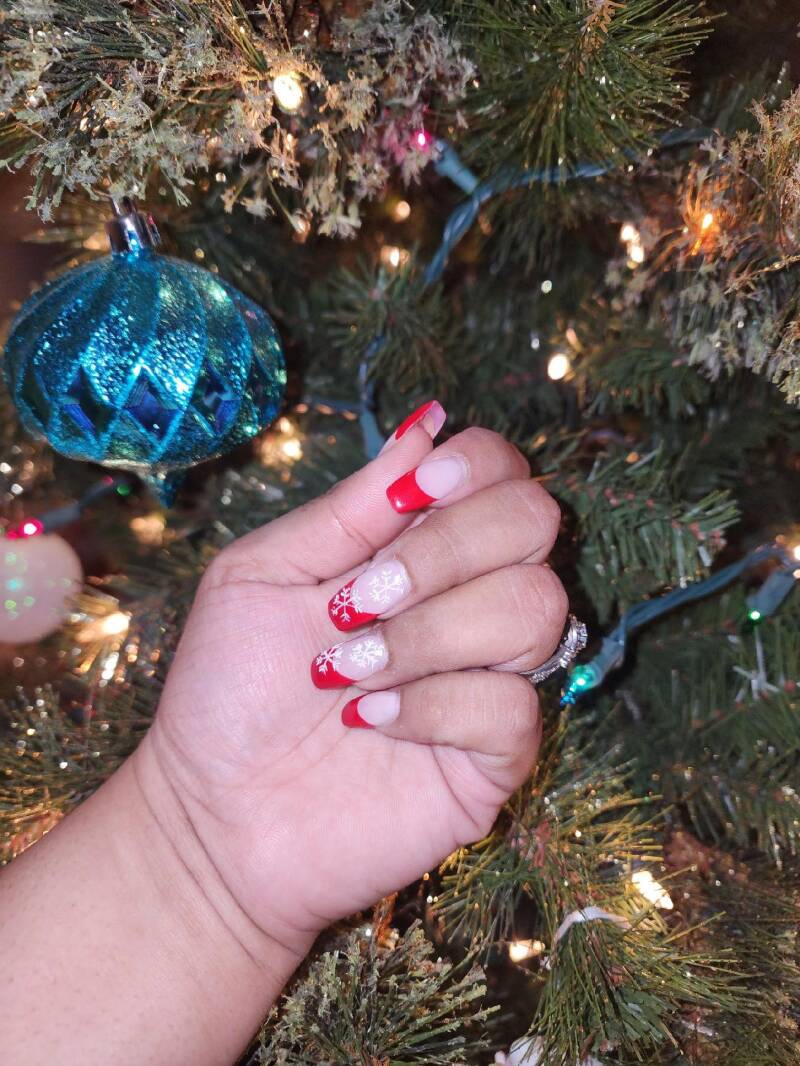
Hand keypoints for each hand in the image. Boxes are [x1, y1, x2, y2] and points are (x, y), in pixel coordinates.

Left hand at [140, 403, 566, 958]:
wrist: (215, 813)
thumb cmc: (231, 688)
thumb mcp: (265, 573)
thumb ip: (350, 507)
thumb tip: (428, 422)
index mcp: (418, 547)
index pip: (500, 473)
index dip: (476, 467)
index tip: (412, 496)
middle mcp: (468, 599)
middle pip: (533, 522)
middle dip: (445, 551)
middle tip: (357, 602)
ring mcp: (490, 676)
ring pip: (534, 608)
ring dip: (430, 632)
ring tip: (348, 671)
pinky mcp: (496, 755)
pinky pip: (513, 706)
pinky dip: (435, 706)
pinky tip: (372, 722)